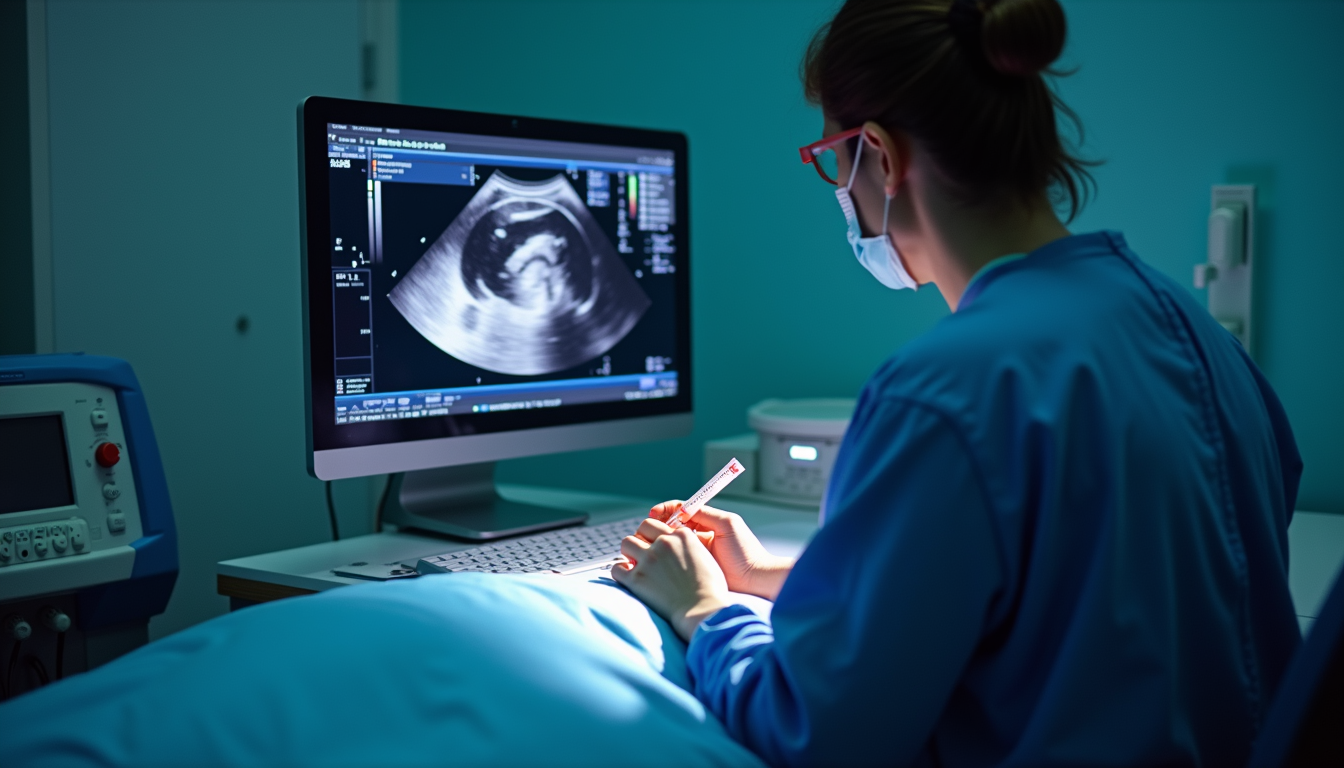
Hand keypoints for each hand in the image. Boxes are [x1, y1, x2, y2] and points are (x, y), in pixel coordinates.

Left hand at [609, 525, 732, 640]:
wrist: (703, 609)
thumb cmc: (710, 589)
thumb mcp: (706, 557)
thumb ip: (690, 547)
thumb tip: (679, 549)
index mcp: (682, 536)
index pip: (658, 524)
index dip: (654, 534)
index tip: (655, 543)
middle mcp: (664, 543)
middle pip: (641, 528)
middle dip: (641, 538)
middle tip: (644, 552)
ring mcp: (649, 560)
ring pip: (626, 543)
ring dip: (629, 552)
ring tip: (634, 563)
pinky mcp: (637, 579)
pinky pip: (617, 568)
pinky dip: (620, 571)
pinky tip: (627, 577)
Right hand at [646, 501, 793, 599]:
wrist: (754, 580)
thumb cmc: (746, 552)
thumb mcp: (727, 525)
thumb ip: (706, 514)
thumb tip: (683, 509)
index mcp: (708, 522)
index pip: (682, 510)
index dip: (667, 509)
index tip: (654, 512)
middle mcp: (700, 536)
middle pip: (672, 525)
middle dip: (658, 524)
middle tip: (649, 528)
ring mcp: (695, 553)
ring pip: (671, 541)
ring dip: (659, 539)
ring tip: (651, 542)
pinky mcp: (693, 569)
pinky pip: (675, 558)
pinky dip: (664, 555)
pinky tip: (658, 556)